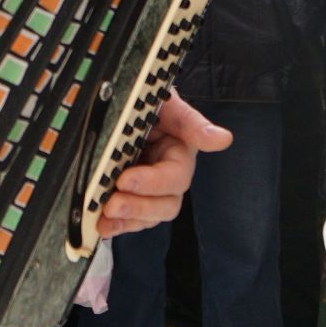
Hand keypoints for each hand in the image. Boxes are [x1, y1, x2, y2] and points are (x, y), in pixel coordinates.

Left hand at [97, 92, 232, 237]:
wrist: (129, 103)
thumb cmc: (151, 100)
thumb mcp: (168, 104)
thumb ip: (191, 122)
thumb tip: (223, 139)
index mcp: (180, 155)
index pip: (174, 176)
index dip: (152, 182)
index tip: (125, 180)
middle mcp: (168, 176)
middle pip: (166, 204)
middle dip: (139, 207)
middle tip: (112, 204)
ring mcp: (151, 189)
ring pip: (149, 216)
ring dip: (127, 220)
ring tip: (104, 219)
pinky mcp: (133, 196)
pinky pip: (131, 220)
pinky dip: (118, 225)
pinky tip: (102, 226)